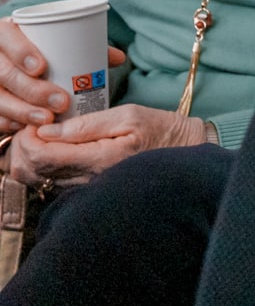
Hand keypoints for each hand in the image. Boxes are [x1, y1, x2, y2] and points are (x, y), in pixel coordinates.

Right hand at [0, 18, 126, 132]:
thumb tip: (119, 58)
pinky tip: (24, 127)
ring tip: (47, 119)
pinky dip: (8, 121)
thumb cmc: (37, 49)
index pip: (5, 37)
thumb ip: (82, 48)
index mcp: (6, 32)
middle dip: (31, 89)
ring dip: (22, 110)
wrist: (7, 60)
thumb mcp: (52, 43)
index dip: (20, 52)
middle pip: (2, 72)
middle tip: (60, 101)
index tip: (42, 67)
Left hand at [7, 104, 202, 190]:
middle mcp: (86, 180)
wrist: (183, 154)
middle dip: (21, 146)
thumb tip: (48, 129)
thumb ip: (87, 124)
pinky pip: (45, 181)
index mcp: (98, 160)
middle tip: (34, 126)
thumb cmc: (161, 131)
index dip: (28, 136)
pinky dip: (37, 164)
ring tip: (40, 135)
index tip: (38, 119)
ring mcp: (83, 188)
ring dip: (27, 155)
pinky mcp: (83, 189)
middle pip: (28, 170)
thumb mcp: (129, 116)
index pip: (40, 155)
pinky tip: (49, 148)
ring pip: (32, 179)